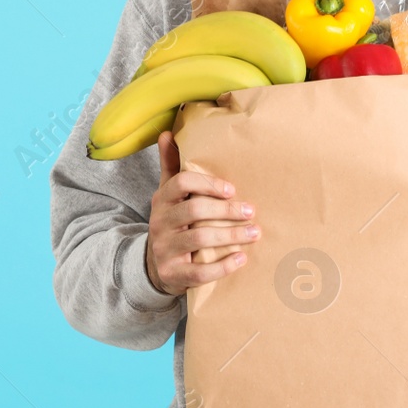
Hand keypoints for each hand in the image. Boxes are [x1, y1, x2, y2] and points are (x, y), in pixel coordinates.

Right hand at [144, 131, 257, 296]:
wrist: (152, 267)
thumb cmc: (171, 223)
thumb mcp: (167, 195)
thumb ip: (171, 166)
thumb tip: (167, 133)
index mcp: (161, 200)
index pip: (181, 183)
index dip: (207, 184)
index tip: (232, 189)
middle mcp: (159, 223)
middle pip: (194, 210)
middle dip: (226, 211)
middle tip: (251, 212)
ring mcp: (164, 250)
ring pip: (200, 239)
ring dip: (231, 236)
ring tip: (254, 234)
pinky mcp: (173, 274)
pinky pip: (200, 272)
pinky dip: (223, 266)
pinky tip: (242, 258)